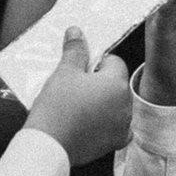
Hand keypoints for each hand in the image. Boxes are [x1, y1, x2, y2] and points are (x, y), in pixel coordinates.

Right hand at [25, 27, 132, 165]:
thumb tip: (76, 32)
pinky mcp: (115, 143)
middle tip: (77, 87)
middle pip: (117, 85)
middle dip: (101, 83)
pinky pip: (117, 128)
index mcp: (117, 84)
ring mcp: (122, 126)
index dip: (97, 62)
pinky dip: (107, 125)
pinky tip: (91, 123)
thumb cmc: (57, 106)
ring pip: (117, 106)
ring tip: (79, 106)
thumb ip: (75, 50)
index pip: (115, 62)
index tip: (81, 69)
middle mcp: (126, 105)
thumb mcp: (64, 72)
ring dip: (104, 104)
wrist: (49, 143)